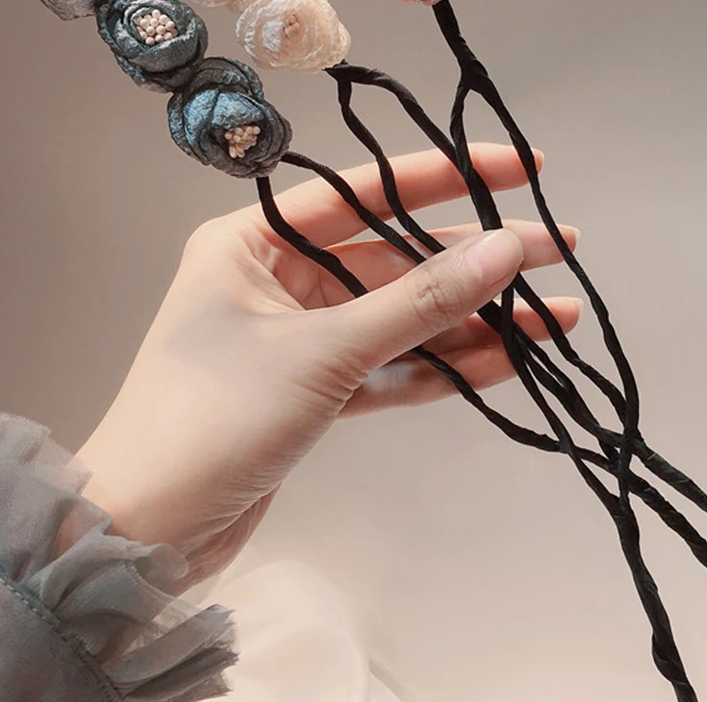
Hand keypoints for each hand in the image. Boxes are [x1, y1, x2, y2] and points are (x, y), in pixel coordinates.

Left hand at [78, 144, 580, 586]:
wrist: (147, 536)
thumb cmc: (216, 420)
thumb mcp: (324, 352)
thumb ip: (419, 302)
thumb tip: (507, 248)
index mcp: (255, 242)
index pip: (366, 191)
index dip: (447, 177)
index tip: (521, 170)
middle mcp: (278, 277)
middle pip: (394, 256)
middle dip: (475, 259)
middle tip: (559, 249)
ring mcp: (301, 335)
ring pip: (401, 315)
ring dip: (473, 319)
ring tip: (555, 316)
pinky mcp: (316, 390)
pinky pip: (391, 365)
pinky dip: (443, 366)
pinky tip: (509, 359)